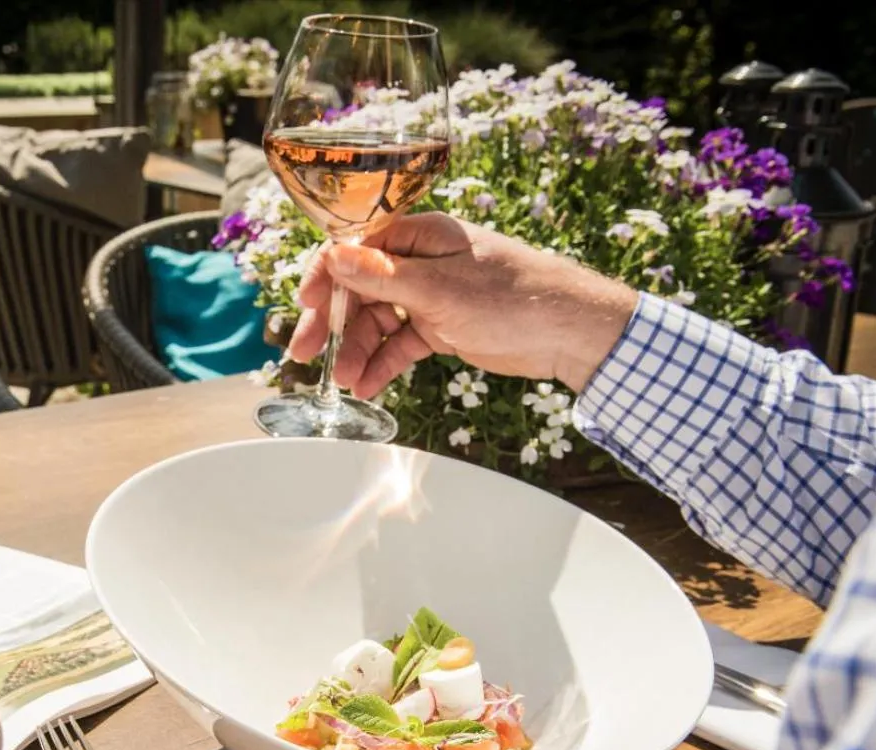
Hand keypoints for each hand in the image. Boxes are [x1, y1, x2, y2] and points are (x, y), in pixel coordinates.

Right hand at [286, 213, 639, 399]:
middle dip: (333, 323)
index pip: (356, 249)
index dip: (326, 278)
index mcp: (419, 236)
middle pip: (360, 289)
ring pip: (377, 321)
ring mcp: (431, 295)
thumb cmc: (513, 296)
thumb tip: (334, 256)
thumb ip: (383, 277)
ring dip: (357, 351)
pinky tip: (367, 387)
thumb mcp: (440, 288)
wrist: (571, 331)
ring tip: (345, 384)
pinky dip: (383, 364)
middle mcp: (421, 262)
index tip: (306, 308)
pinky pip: (401, 344)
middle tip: (304, 355)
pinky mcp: (443, 326)